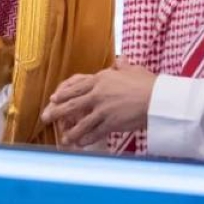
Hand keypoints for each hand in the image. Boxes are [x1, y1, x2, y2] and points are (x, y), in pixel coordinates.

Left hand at [42, 58, 157, 148]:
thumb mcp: (133, 70)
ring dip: (71, 132)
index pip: (77, 86)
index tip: (54, 98)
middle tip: (45, 117)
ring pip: (81, 122)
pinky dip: (86, 139)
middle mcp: (98, 94)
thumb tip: (121, 59)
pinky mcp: (110, 123)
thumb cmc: (148, 83)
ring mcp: (103, 110)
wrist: (158, 99)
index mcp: (101, 79)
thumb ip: (123, 66)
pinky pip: (94, 133)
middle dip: (57, 112)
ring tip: (64, 139)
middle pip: (72, 104)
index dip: (64, 93)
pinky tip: (80, 144)